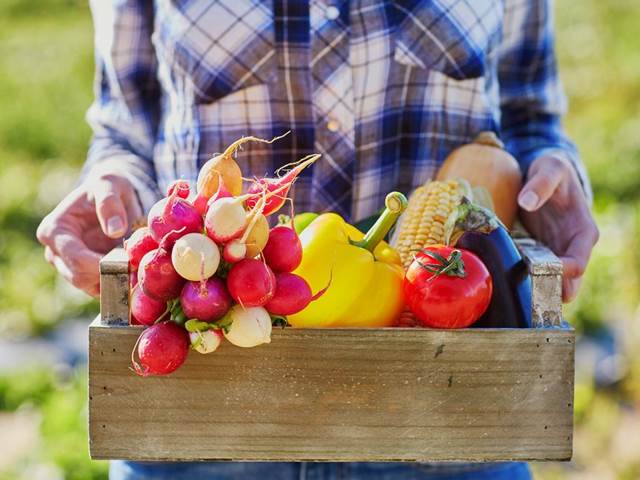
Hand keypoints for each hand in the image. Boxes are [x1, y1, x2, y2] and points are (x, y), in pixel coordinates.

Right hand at [36, 173, 142, 296]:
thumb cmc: (107, 187)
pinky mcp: (86, 275)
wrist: (111, 196)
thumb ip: (109, 203)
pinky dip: (119, 285)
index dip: (101, 263)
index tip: (128, 261)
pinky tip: (136, 274)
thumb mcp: (109, 185)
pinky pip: (101, 289)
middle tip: (138, 267)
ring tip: (139, 268)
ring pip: (91, 287)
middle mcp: (56, 253)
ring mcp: (69, 266)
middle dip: (110, 274)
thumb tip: (115, 230)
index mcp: (54, 230)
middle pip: (80, 277)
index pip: (74, 256)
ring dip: (116, 282)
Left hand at [518, 154, 598, 302]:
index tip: (534, 269)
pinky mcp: (541, 253)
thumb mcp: (550, 169)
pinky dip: (523, 279)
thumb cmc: (553, 170)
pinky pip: (534, 273)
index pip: (577, 264)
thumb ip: (541, 184)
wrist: (546, 173)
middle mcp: (573, 248)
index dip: (559, 273)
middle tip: (521, 293)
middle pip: (565, 283)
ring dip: (533, 289)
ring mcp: (556, 253)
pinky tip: (504, 278)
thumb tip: (526, 202)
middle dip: (546, 290)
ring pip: (550, 283)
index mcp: (583, 232)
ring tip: (510, 290)